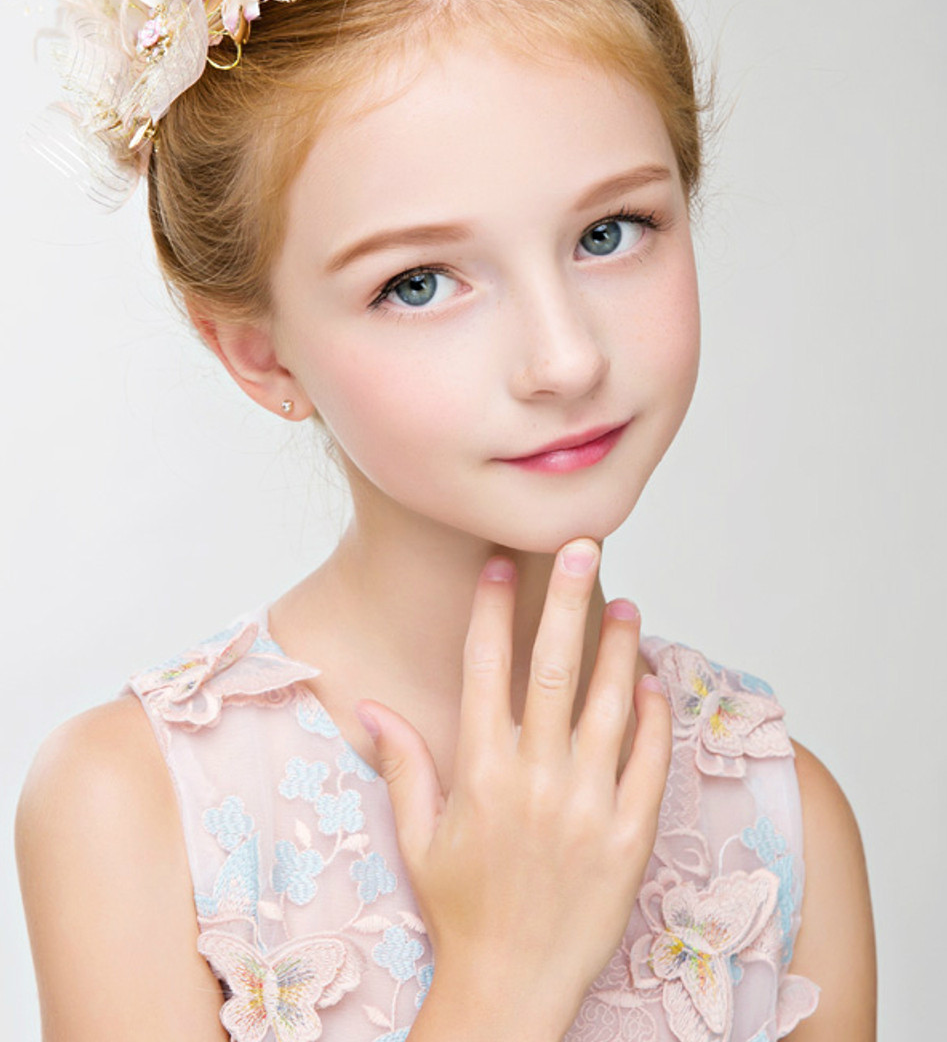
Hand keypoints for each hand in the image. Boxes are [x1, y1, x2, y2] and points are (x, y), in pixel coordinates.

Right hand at [354, 540, 670, 1031]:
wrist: (511, 989)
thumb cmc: (461, 911)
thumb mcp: (418, 838)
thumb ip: (404, 764)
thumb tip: (370, 708)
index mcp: (479, 773)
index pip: (486, 669)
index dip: (495, 610)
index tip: (503, 563)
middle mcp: (534, 781)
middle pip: (552, 670)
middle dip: (565, 600)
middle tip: (581, 544)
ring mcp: (587, 808)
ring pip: (611, 707)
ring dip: (620, 648)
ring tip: (627, 604)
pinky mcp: (630, 837)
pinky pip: (649, 763)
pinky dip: (656, 718)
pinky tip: (654, 682)